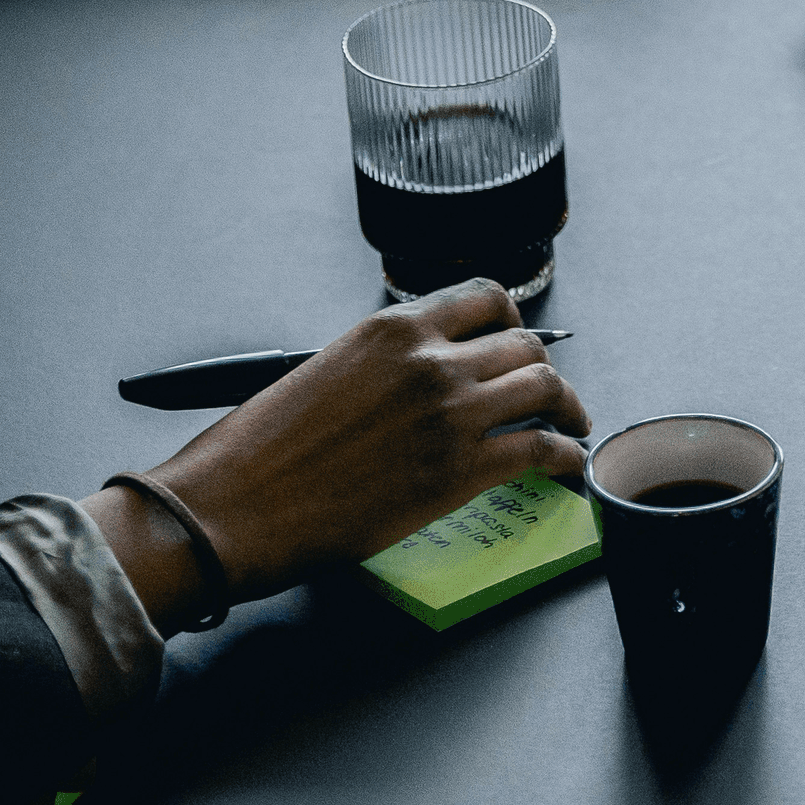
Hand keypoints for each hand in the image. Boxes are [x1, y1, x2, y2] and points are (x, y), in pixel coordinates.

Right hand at [85, 282, 589, 622]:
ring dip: (567, 407)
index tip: (516, 344)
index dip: (511, 324)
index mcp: (392, 328)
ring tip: (571, 426)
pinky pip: (541, 449)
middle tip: (547, 393)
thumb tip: (410, 385)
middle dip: (542, 369)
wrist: (234, 506)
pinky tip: (567, 465)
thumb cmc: (258, 449)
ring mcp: (451, 414)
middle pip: (524, 346)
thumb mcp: (323, 372)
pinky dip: (565, 455)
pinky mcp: (460, 472)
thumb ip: (381, 366)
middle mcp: (430, 360)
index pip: (484, 299)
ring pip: (545, 388)